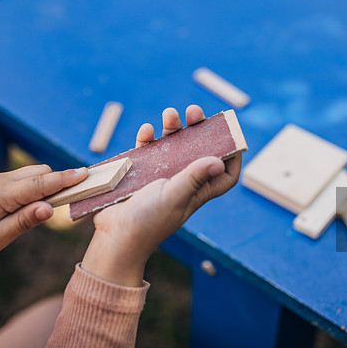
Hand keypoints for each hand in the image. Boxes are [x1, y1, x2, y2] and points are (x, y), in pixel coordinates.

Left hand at [0, 164, 87, 301]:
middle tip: (79, 194)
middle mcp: (1, 182)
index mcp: (2, 195)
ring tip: (61, 202)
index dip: (65, 179)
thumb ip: (25, 222)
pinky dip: (37, 186)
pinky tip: (39, 203)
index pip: (41, 183)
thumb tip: (50, 208)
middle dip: (60, 181)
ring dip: (48, 184)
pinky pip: (23, 179)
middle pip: (41, 173)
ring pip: (33, 174)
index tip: (86, 173)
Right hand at [81, 106, 241, 285]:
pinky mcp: (139, 173)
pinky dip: (147, 138)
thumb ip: (193, 177)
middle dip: (198, 130)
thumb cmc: (148, 222)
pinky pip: (147, 150)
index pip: (223, 175)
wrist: (114, 236)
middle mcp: (182, 182)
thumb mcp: (174, 197)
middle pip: (197, 150)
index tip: (231, 135)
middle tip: (193, 111)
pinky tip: (146, 131)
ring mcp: (161, 176)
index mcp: (197, 191)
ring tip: (169, 114)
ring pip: (172, 145)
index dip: (232, 157)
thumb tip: (219, 162)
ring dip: (172, 128)